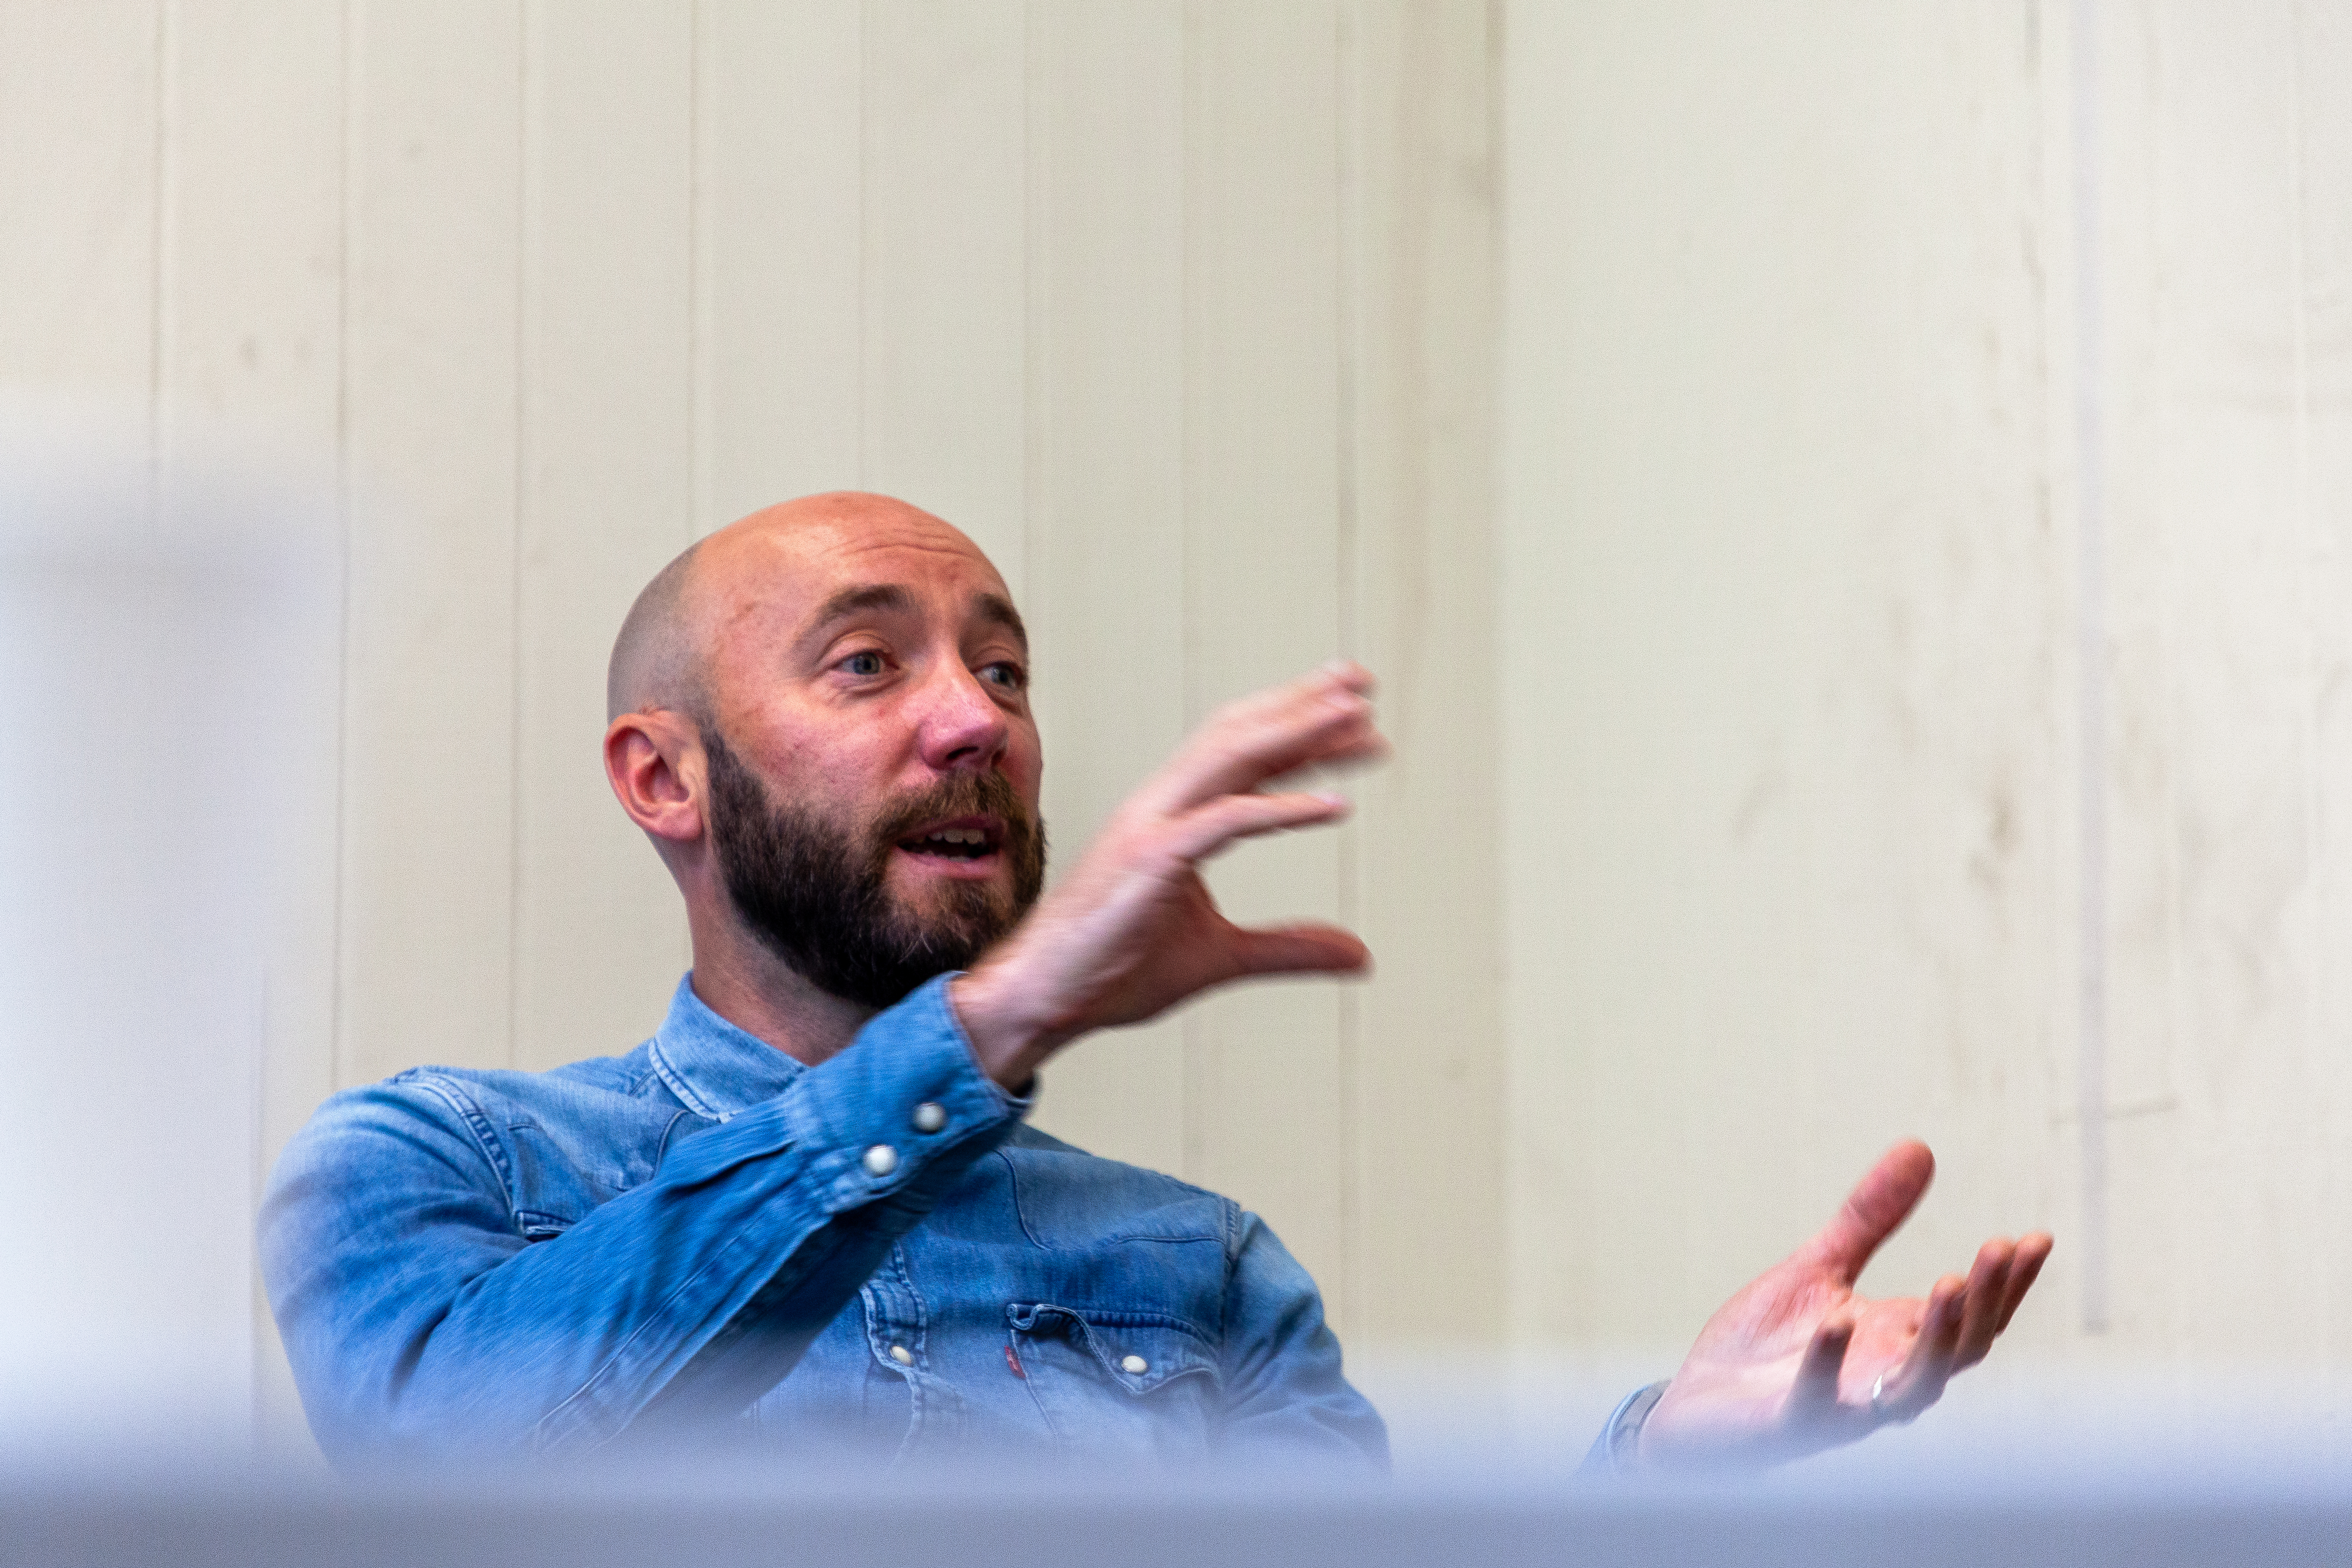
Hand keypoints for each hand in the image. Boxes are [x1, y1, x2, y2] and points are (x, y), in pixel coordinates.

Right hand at [951, 662, 1385, 1088]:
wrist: (1041, 999)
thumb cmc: (1113, 970)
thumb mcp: (1221, 958)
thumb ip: (1289, 949)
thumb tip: (1361, 954)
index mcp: (1174, 816)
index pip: (1245, 757)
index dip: (1301, 732)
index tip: (1357, 719)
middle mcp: (1162, 805)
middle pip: (1239, 735)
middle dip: (1302, 703)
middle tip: (1362, 682)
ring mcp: (1152, 826)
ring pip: (1232, 756)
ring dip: (1299, 729)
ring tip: (1356, 713)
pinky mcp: (1149, 859)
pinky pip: (1225, 820)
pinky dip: (1283, 807)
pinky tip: (1338, 804)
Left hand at [1638, 1140, 2051, 1467]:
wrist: (1695, 1406)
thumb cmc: (1765, 1347)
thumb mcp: (1820, 1268)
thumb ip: (1869, 1219)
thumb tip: (1919, 1148)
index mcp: (1895, 1343)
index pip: (1970, 1318)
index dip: (2006, 1283)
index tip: (2036, 1237)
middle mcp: (1882, 1380)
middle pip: (1957, 1351)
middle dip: (1984, 1302)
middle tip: (2001, 1249)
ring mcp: (1841, 1407)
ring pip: (1911, 1388)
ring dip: (1936, 1341)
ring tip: (1950, 1284)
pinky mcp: (1789, 1423)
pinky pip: (1818, 1400)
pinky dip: (1831, 1363)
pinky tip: (1839, 1321)